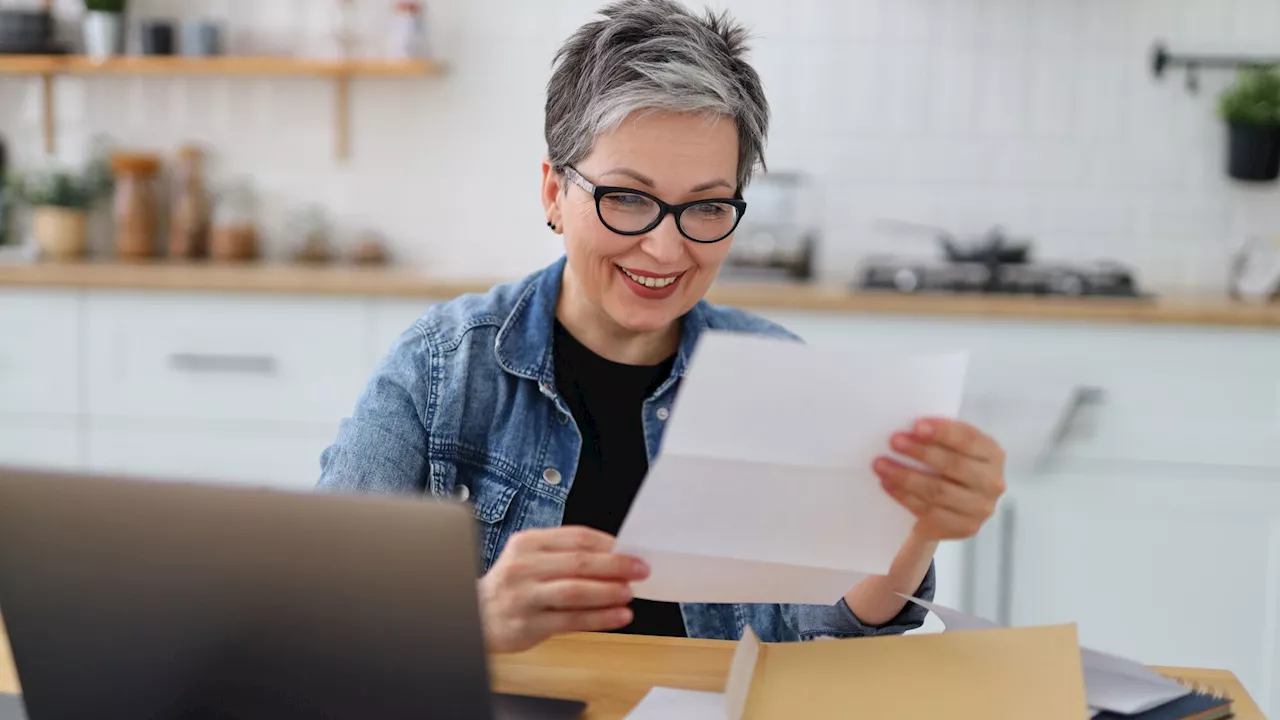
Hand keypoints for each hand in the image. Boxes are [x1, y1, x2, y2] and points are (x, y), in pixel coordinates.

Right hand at [477, 525, 648, 653]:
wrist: (477, 615)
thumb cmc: (513, 586)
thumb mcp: (531, 559)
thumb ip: (566, 555)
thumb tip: (615, 556)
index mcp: (528, 543)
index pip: (576, 537)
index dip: (609, 544)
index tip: (632, 551)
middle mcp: (524, 567)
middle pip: (578, 563)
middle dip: (615, 566)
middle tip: (640, 569)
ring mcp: (525, 596)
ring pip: (575, 591)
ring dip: (608, 591)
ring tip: (629, 593)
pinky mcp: (528, 624)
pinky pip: (571, 620)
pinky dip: (599, 618)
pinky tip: (618, 616)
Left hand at [873, 418, 1005, 540]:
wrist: (953, 508)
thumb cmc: (949, 468)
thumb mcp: (953, 449)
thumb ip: (940, 438)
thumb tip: (907, 427)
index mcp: (992, 455)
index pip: (969, 439)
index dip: (943, 431)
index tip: (916, 425)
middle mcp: (992, 482)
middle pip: (954, 465)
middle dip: (920, 452)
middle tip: (893, 441)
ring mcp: (980, 509)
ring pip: (938, 490)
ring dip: (905, 476)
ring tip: (881, 465)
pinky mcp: (963, 527)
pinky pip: (929, 511)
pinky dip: (904, 496)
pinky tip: (888, 484)